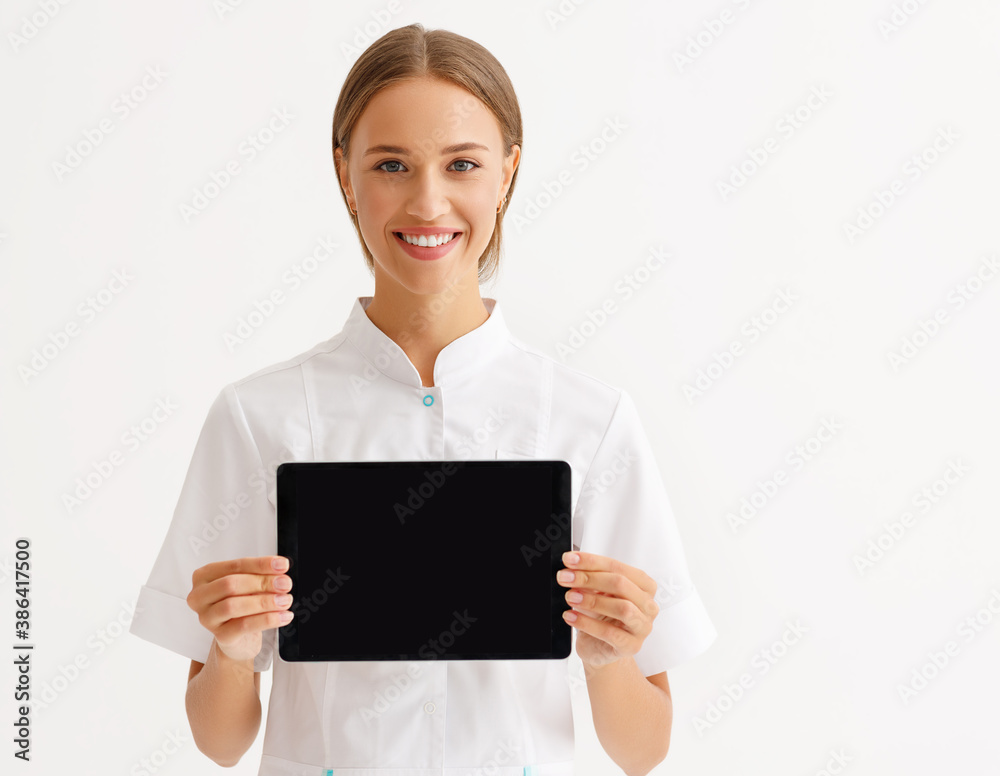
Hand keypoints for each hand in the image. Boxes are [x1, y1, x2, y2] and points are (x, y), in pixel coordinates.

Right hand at [186, 555, 293, 662]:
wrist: (239, 637)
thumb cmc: (241, 604)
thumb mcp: (249, 585)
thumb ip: (260, 575)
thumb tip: (280, 570)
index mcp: (205, 576)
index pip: (235, 565)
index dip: (260, 564)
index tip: (282, 565)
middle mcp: (200, 596)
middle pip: (231, 584)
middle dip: (262, 582)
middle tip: (285, 584)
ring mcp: (207, 618)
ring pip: (234, 606)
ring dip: (265, 601)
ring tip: (285, 600)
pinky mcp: (220, 636)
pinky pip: (244, 626)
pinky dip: (268, 620)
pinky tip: (283, 616)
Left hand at [556, 551, 658, 669]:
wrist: (599, 647)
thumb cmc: (601, 616)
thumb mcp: (595, 592)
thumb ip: (588, 577)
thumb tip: (571, 566)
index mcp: (644, 586)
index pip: (618, 567)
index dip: (592, 562)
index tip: (569, 560)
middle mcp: (648, 605)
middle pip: (621, 584)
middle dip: (589, 578)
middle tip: (565, 577)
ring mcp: (643, 627)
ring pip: (622, 608)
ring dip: (592, 600)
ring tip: (570, 597)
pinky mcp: (631, 646)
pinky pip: (610, 633)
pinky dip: (586, 623)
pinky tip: (570, 616)